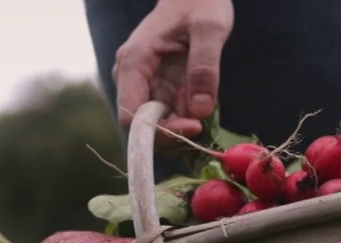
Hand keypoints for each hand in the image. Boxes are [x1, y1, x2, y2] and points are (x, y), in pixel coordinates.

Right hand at [112, 0, 233, 152]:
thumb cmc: (200, 4)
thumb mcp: (210, 27)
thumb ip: (205, 65)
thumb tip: (200, 110)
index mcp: (134, 62)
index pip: (131, 116)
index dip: (159, 131)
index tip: (194, 126)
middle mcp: (130, 78)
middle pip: (142, 126)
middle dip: (173, 133)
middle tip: (203, 127)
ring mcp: (142, 85)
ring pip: (155, 125)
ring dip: (180, 128)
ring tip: (206, 114)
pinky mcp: (156, 89)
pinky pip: (166, 116)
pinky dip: (184, 120)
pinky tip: (202, 108)